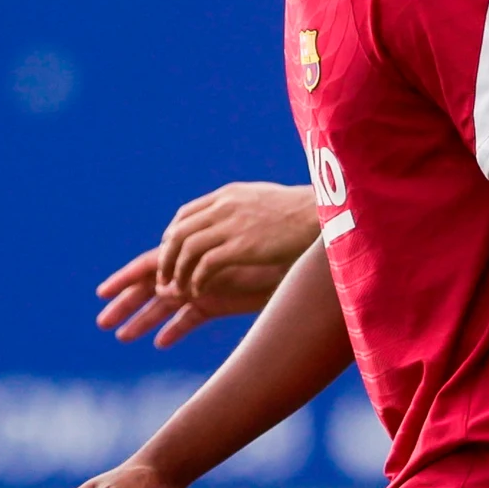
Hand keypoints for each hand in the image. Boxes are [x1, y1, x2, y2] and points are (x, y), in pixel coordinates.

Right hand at [95, 246, 288, 348]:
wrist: (293, 258)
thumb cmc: (261, 250)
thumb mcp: (224, 260)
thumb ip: (192, 272)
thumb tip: (163, 288)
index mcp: (187, 254)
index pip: (148, 266)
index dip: (124, 279)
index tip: (100, 293)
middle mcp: (190, 271)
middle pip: (150, 289)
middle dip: (126, 304)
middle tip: (102, 323)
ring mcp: (202, 287)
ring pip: (165, 306)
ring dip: (144, 320)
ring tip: (122, 337)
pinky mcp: (218, 303)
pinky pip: (190, 319)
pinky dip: (175, 329)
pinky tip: (161, 342)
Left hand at [158, 182, 318, 295]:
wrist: (321, 215)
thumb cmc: (300, 213)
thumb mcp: (264, 200)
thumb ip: (241, 208)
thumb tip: (231, 220)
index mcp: (228, 195)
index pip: (185, 215)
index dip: (171, 237)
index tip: (170, 255)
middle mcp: (224, 207)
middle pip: (179, 233)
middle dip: (167, 259)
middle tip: (166, 278)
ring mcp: (232, 225)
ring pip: (187, 250)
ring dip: (179, 273)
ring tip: (179, 290)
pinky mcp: (242, 246)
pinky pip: (205, 265)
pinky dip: (196, 280)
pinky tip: (199, 292)